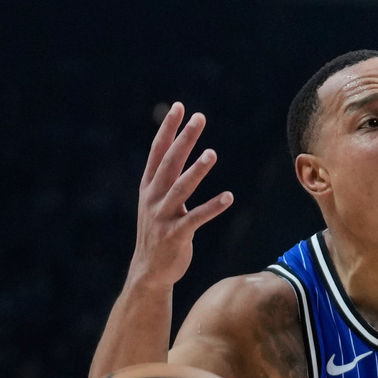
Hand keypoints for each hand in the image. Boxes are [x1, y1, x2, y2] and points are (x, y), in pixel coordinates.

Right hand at [133, 102, 232, 286]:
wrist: (149, 270)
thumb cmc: (159, 233)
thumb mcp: (157, 202)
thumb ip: (167, 179)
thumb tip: (179, 152)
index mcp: (148, 187)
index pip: (158, 152)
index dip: (168, 129)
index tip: (179, 107)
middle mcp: (152, 198)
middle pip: (170, 163)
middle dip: (184, 139)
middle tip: (199, 118)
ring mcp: (162, 217)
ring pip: (181, 189)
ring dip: (196, 170)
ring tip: (211, 153)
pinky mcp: (175, 235)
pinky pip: (196, 218)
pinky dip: (212, 207)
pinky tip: (228, 197)